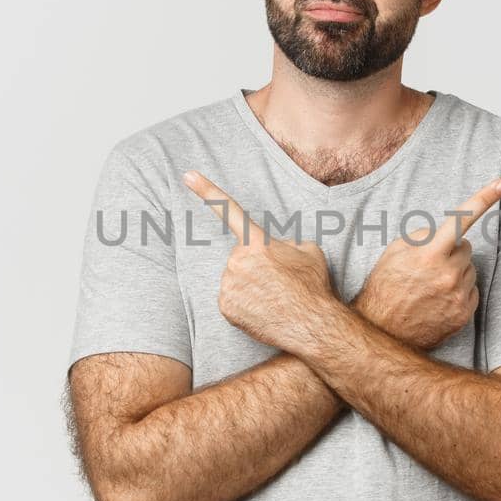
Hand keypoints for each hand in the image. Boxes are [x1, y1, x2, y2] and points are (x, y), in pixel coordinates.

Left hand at [182, 169, 337, 351]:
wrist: (312, 325)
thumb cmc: (313, 286)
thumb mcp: (309, 250)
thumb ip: (285, 243)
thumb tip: (276, 249)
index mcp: (257, 242)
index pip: (229, 210)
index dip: (207, 190)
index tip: (187, 175)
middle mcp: (237, 260)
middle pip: (241, 257)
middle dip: (256, 265)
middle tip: (279, 281)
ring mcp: (228, 284)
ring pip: (235, 279)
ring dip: (251, 286)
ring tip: (275, 298)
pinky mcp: (225, 307)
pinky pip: (232, 300)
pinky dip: (245, 305)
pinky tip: (263, 310)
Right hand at [351, 177, 500, 350]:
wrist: (382, 331)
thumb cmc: (385, 287)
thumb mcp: (394, 251)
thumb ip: (422, 236)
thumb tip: (442, 234)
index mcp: (430, 254)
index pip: (461, 219)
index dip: (484, 198)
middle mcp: (448, 274)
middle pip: (466, 247)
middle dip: (451, 250)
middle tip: (428, 265)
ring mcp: (458, 296)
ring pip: (470, 269)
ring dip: (456, 271)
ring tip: (430, 285)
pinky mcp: (464, 314)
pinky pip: (472, 290)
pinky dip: (459, 290)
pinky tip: (438, 299)